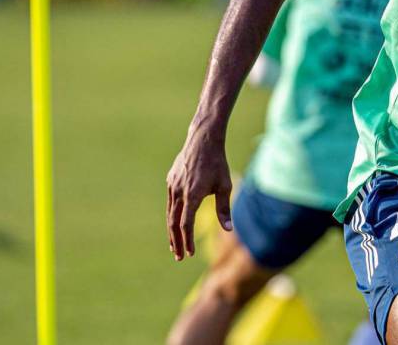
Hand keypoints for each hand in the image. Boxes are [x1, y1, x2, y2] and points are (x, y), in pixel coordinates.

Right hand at [165, 134, 232, 260]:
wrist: (203, 140)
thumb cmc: (217, 163)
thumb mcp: (225, 186)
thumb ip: (224, 209)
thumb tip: (228, 230)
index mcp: (193, 194)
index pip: (187, 223)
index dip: (188, 239)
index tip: (189, 253)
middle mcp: (179, 191)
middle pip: (174, 222)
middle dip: (176, 241)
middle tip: (179, 256)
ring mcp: (172, 185)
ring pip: (169, 213)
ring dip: (172, 231)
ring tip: (175, 245)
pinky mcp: (170, 181)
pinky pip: (170, 202)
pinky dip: (172, 216)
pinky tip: (175, 224)